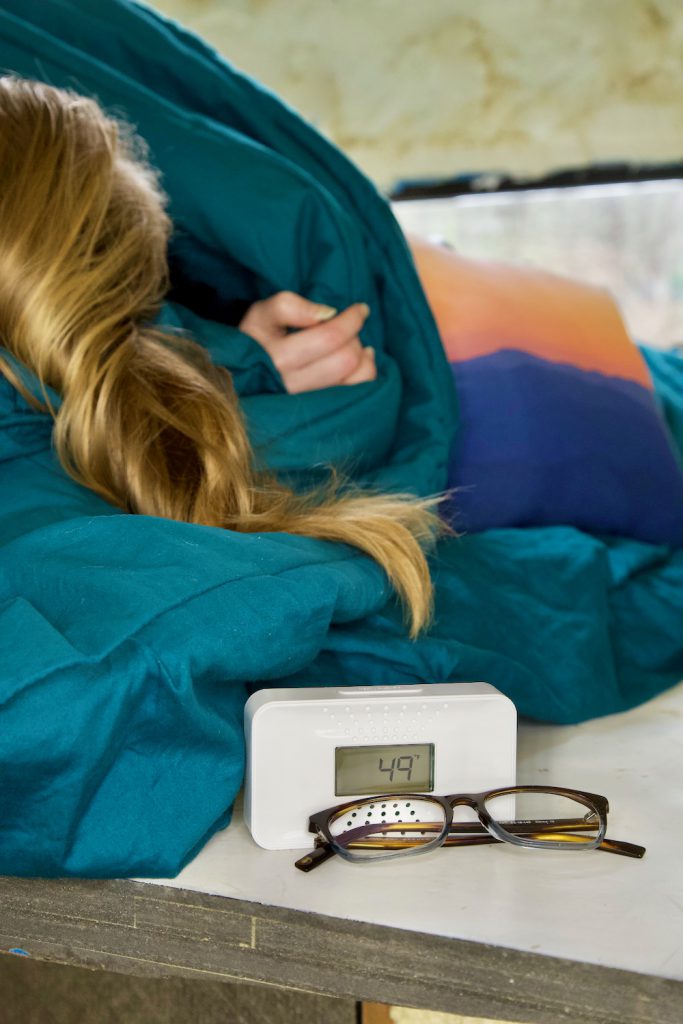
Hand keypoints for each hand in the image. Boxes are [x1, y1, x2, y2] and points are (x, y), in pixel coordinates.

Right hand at [238, 290, 375, 393]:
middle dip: (354, 336)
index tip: (360, 309)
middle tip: (347, 327)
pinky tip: (360, 363)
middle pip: (345, 358)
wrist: (238, 380)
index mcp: (277, 359)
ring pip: (354, 379)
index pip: (328, 337)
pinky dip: (366, 374)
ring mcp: (307, 403)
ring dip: (362, 356)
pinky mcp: (319, 413)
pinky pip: (355, 394)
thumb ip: (288, 306)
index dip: (351, 320)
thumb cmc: (254, 342)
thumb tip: (328, 313)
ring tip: (355, 344)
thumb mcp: (260, 315)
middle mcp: (292, 385)